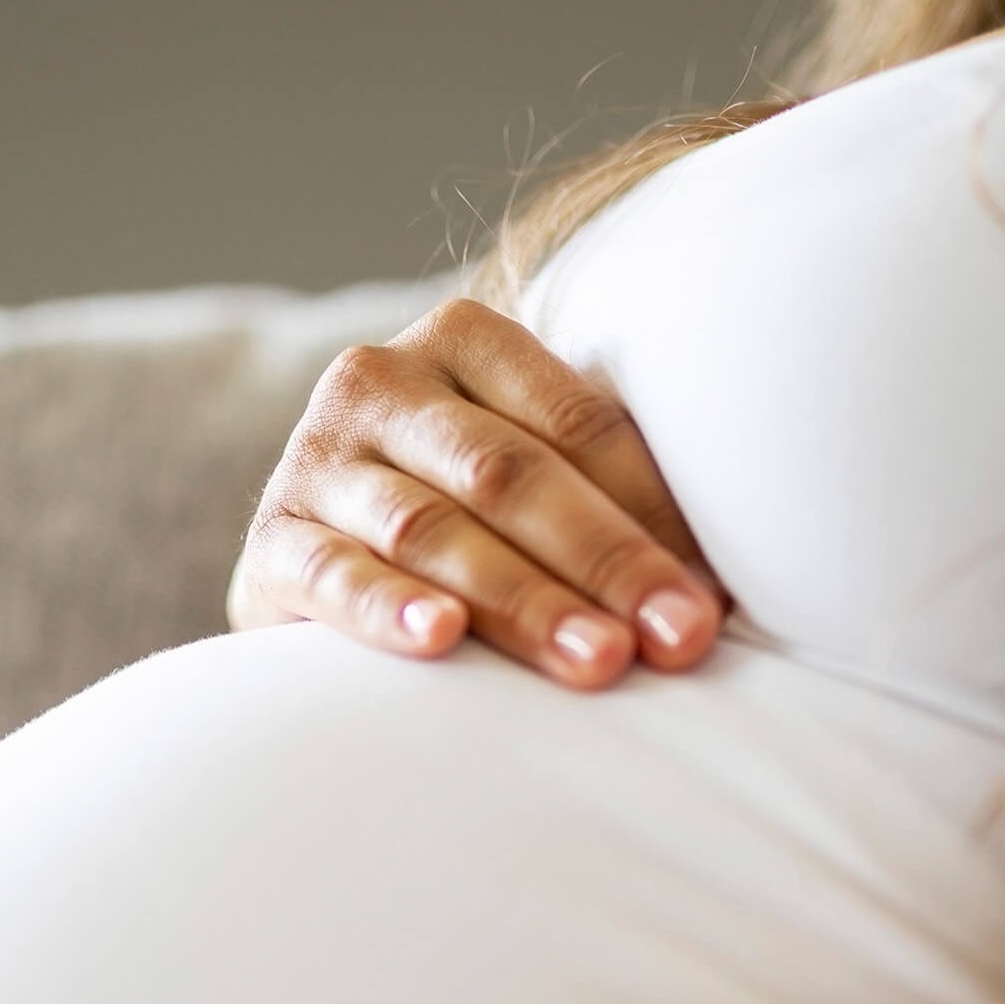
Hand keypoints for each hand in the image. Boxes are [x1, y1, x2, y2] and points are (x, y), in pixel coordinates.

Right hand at [228, 295, 726, 688]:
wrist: (320, 559)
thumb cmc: (465, 524)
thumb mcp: (532, 482)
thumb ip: (613, 501)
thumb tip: (733, 594)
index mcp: (465, 341)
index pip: (578, 423)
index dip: (655, 511)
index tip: (719, 598)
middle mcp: (381, 380)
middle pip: (512, 475)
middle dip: (607, 563)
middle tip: (678, 639)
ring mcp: (316, 460)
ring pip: (434, 530)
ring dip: (524, 601)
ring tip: (596, 662)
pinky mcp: (271, 543)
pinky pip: (333, 576)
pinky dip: (387, 608)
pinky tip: (440, 639)